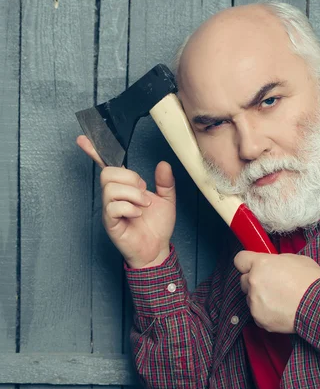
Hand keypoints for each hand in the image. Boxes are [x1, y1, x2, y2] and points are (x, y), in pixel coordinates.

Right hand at [76, 135, 175, 267]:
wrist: (157, 249)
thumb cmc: (157, 226)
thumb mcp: (167, 200)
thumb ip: (165, 182)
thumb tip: (163, 164)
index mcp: (124, 187)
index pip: (106, 166)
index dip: (94, 152)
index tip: (83, 139)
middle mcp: (113, 196)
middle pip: (108, 173)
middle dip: (130, 178)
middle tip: (144, 191)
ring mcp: (110, 209)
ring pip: (110, 188)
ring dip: (133, 194)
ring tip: (144, 204)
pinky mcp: (110, 223)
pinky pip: (112, 207)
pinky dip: (129, 208)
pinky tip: (138, 214)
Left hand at [234, 252, 319, 332]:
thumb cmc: (311, 282)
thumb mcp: (295, 259)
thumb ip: (276, 261)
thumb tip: (272, 264)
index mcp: (261, 264)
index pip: (240, 259)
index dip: (246, 262)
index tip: (251, 266)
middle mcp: (254, 281)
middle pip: (244, 280)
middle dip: (254, 281)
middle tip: (271, 284)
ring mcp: (255, 301)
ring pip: (250, 298)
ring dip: (260, 297)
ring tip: (280, 299)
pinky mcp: (259, 318)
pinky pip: (257, 313)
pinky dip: (266, 312)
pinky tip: (281, 310)